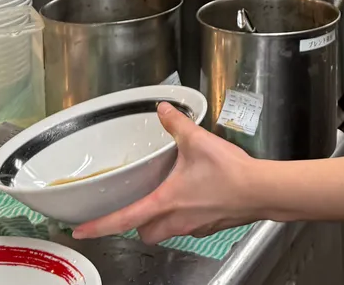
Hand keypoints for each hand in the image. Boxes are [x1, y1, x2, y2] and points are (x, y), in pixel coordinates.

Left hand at [73, 102, 261, 243]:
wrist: (261, 191)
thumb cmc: (231, 173)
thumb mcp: (198, 141)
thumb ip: (177, 125)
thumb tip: (163, 110)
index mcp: (165, 201)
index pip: (124, 219)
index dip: (99, 227)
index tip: (81, 231)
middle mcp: (176, 219)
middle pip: (145, 233)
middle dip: (136, 223)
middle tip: (135, 205)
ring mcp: (193, 226)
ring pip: (165, 231)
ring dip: (160, 220)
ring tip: (166, 197)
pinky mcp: (209, 226)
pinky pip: (187, 226)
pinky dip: (184, 215)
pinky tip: (194, 196)